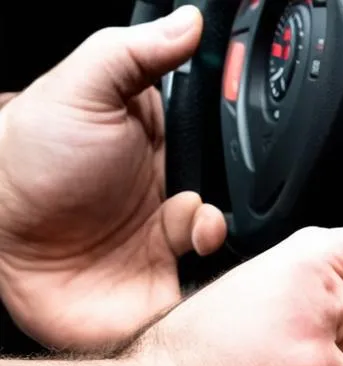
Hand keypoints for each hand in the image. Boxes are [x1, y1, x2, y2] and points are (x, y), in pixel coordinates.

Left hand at [0, 7, 227, 351]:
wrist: (13, 254)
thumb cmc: (29, 172)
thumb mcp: (78, 91)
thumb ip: (135, 52)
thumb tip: (188, 20)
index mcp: (147, 138)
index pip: (205, 122)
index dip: (224, 121)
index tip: (234, 113)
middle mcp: (162, 185)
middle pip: (224, 177)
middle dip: (231, 175)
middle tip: (204, 171)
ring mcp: (167, 233)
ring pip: (226, 222)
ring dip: (218, 216)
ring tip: (190, 215)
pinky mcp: (172, 275)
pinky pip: (216, 267)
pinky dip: (214, 250)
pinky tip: (193, 240)